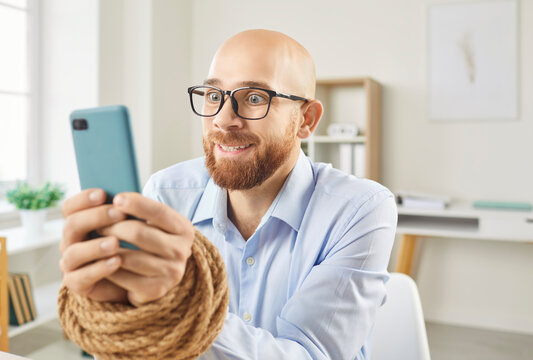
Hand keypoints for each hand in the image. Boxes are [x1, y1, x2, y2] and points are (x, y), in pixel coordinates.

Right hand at [60, 188, 128, 302]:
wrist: (134, 277)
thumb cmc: (130, 245)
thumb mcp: (127, 226)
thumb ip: (122, 213)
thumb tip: (128, 196)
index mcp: (79, 223)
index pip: (70, 208)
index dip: (83, 199)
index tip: (103, 194)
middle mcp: (71, 241)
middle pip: (72, 225)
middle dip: (95, 217)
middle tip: (119, 214)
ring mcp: (71, 263)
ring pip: (73, 252)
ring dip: (95, 246)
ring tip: (116, 243)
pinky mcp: (77, 283)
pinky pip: (81, 276)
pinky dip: (99, 268)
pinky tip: (117, 261)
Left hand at [99, 192, 194, 306]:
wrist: (159, 274)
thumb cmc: (151, 240)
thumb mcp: (155, 223)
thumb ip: (142, 210)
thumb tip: (115, 198)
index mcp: (184, 229)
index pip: (159, 212)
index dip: (137, 204)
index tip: (116, 198)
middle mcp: (182, 251)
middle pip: (139, 233)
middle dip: (113, 226)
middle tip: (96, 223)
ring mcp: (171, 272)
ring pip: (128, 257)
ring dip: (106, 248)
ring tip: (94, 241)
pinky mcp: (157, 290)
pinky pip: (124, 277)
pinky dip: (108, 267)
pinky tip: (100, 260)